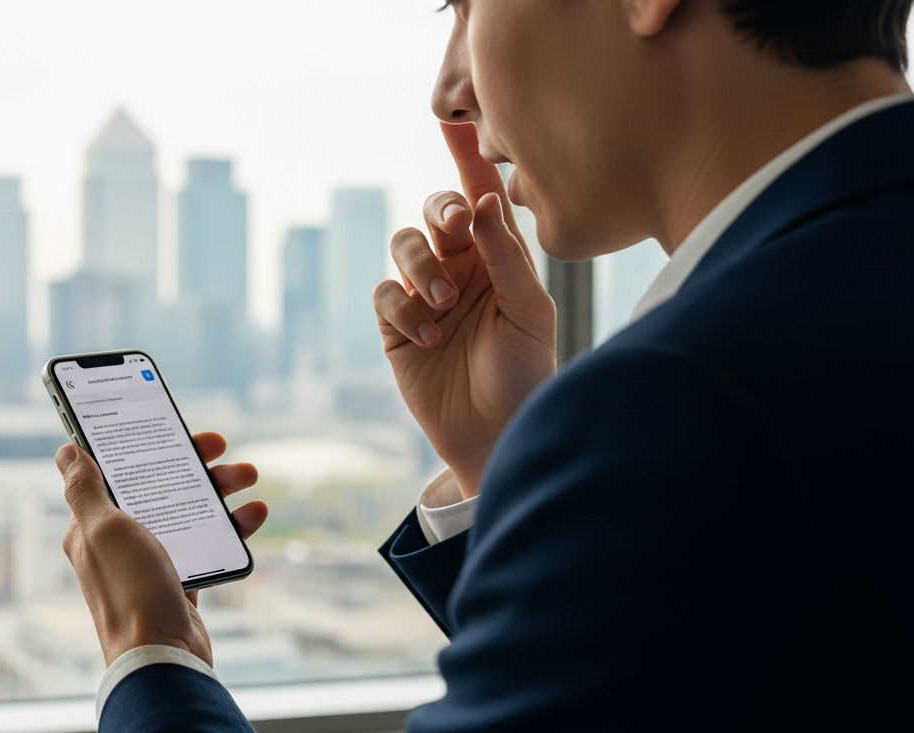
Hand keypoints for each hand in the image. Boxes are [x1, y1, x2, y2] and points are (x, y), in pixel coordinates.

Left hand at [56, 432, 266, 666]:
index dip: (145, 446)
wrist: (164, 658)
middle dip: (193, 464)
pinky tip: (253, 515)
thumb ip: (85, 491)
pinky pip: (207, 544)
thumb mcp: (106, 531)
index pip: (117, 472)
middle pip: (158, 488)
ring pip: (188, 512)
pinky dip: (230, 528)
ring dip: (219, 491)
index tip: (174, 428)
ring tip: (249, 476)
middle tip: (221, 447)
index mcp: (93, 527)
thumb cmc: (131, 593)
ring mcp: (151, 563)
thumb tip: (66, 453)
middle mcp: (119, 543)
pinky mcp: (179, 583)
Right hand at [374, 122, 556, 497]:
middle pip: (433, 212)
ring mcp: (424, 296)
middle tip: (453, 226)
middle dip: (438, 210)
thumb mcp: (529, 310)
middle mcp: (459, 268)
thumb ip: (506, 255)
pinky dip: (403, 308)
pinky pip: (385, 296)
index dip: (464, 157)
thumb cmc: (526, 370)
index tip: (453, 119)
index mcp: (496, 256)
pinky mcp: (396, 327)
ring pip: (402, 247)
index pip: (477, 198)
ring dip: (419, 265)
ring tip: (441, 301)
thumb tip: (481, 201)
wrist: (496, 432)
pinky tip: (427, 335)